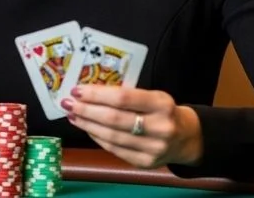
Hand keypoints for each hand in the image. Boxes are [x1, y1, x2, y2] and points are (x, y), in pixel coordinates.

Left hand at [62, 85, 202, 168]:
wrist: (185, 137)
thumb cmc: (161, 110)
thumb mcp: (152, 96)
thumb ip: (126, 94)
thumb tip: (88, 91)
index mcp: (162, 104)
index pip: (123, 98)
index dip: (97, 94)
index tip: (77, 90)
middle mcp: (160, 127)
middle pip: (114, 119)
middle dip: (86, 110)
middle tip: (68, 103)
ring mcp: (154, 148)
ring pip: (111, 136)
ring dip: (87, 125)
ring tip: (73, 115)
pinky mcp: (145, 163)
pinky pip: (114, 149)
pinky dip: (97, 137)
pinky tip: (87, 128)